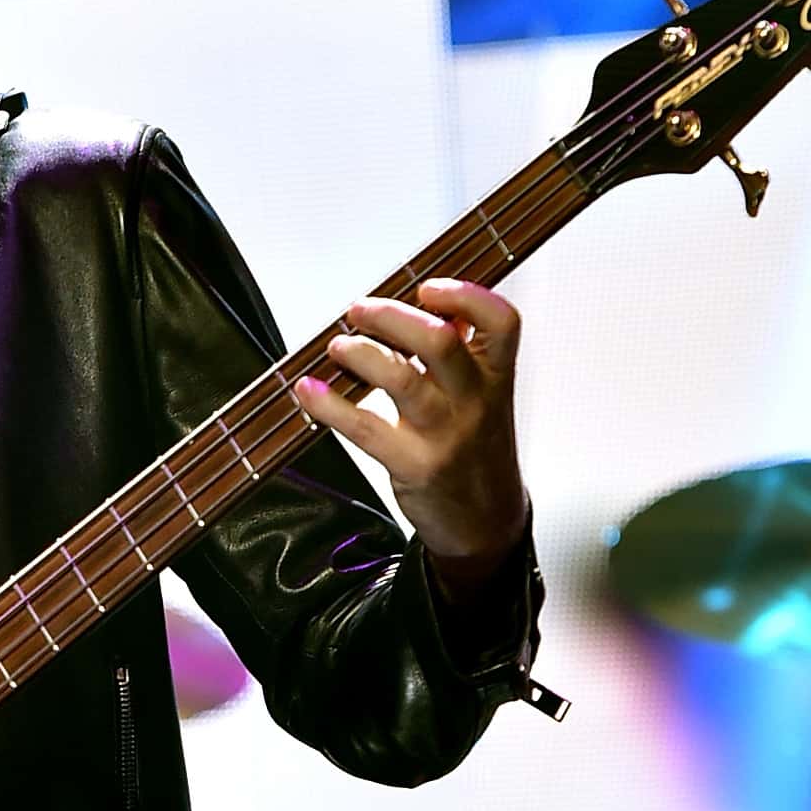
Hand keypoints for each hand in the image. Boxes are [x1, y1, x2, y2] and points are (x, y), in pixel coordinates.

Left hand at [296, 278, 528, 585]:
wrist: (485, 523)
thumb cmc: (477, 451)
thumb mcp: (486, 398)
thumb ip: (463, 353)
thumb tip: (428, 308)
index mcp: (496, 377)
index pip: (501, 322)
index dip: (466, 296)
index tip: (428, 287)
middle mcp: (475, 402)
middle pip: (439, 341)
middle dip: (391, 316)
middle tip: (360, 310)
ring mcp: (444, 434)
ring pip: (399, 379)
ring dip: (359, 354)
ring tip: (338, 346)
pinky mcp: (413, 465)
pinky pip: (364, 428)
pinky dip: (328, 405)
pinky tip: (309, 391)